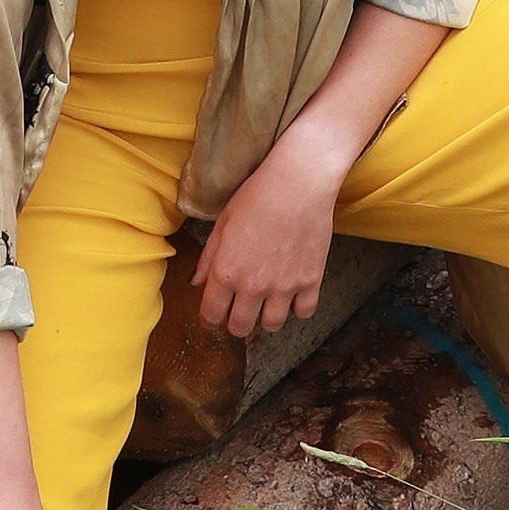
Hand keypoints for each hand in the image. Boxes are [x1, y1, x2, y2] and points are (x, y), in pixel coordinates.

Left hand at [194, 132, 340, 339]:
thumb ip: (209, 258)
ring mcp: (284, 287)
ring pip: (271, 326)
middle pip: (240, 327)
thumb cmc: (258, 195)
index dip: (209, 318)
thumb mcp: (223, 223)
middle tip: (238, 309)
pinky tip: (291, 295)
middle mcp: (253, 286)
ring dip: (265, 318)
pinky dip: (296, 308)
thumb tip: (197, 282)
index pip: (211, 314)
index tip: (213, 315)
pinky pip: (303, 313)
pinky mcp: (311, 281)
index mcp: (226, 271)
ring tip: (265, 303)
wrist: (299, 182)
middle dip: (235, 322)